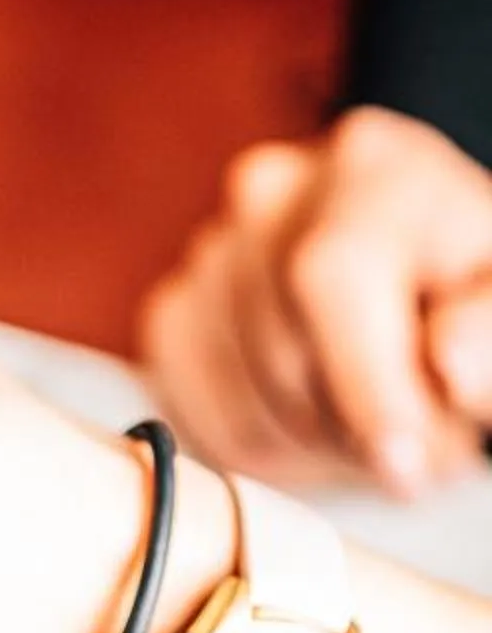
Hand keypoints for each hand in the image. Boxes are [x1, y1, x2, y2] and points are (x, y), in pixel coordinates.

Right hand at [140, 107, 491, 497]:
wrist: (430, 274)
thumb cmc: (477, 287)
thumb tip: (450, 368)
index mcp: (377, 169)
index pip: (329, 277)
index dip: (363, 384)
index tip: (403, 463)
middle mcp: (273, 195)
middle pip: (283, 352)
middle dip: (358, 430)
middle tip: (428, 447)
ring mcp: (208, 252)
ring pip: (240, 397)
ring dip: (316, 446)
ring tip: (377, 424)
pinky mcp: (172, 312)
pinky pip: (194, 413)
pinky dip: (260, 445)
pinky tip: (321, 425)